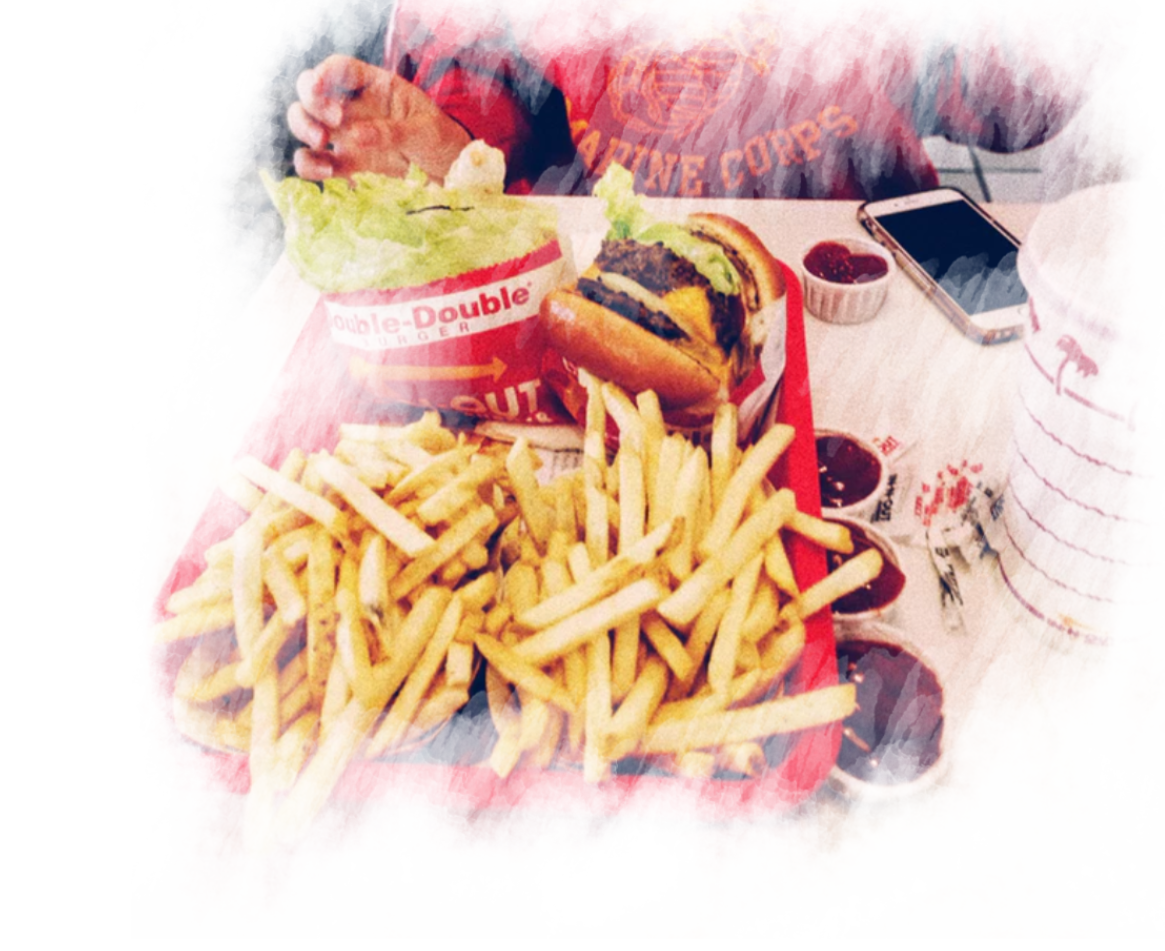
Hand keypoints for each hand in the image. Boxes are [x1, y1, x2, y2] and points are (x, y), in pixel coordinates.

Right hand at [287, 54, 471, 182]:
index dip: (323, 73)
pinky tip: (325, 173)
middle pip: (311, 92)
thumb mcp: (427, 131)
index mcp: (373, 86)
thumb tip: (357, 135)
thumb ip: (394, 131)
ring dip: (302, 129)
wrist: (447, 173)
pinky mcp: (344, 165)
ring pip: (304, 123)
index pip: (338, 68)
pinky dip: (310, 166)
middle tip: (332, 124)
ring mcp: (345, 136)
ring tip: (321, 144)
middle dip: (312, 103)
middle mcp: (352, 107)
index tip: (320, 88)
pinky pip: (315, 162)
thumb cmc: (440, 141)